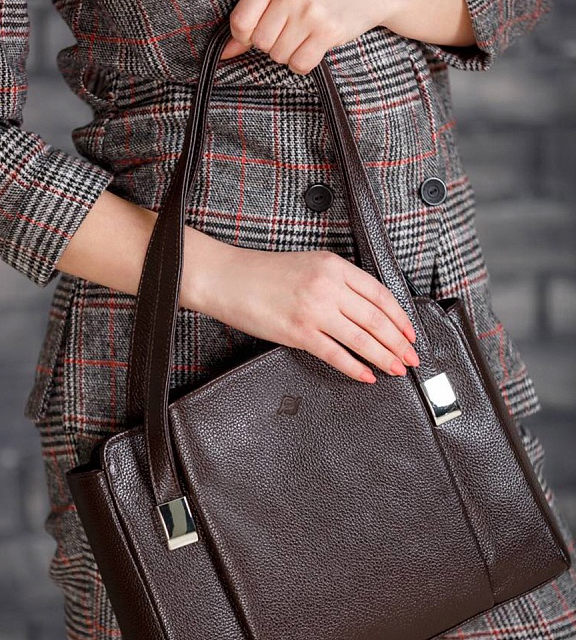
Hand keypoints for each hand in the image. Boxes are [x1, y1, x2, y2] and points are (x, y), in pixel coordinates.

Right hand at [205, 245, 419, 383]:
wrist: (228, 278)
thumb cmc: (265, 273)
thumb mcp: (309, 264)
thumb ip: (338, 281)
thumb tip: (367, 308)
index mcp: (334, 266)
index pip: (379, 294)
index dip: (400, 317)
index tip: (410, 333)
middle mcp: (328, 286)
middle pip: (376, 318)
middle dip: (399, 342)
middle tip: (412, 357)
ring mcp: (314, 310)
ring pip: (361, 338)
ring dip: (384, 356)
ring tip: (397, 368)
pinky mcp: (298, 332)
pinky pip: (335, 354)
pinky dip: (355, 367)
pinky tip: (367, 376)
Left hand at [218, 0, 397, 74]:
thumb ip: (253, 19)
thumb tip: (226, 51)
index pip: (240, 22)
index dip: (245, 36)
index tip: (259, 33)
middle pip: (260, 43)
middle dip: (272, 45)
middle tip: (289, 32)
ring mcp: (310, 11)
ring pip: (279, 56)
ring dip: (289, 54)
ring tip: (304, 36)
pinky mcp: (328, 31)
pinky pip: (299, 65)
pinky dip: (303, 64)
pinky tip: (313, 47)